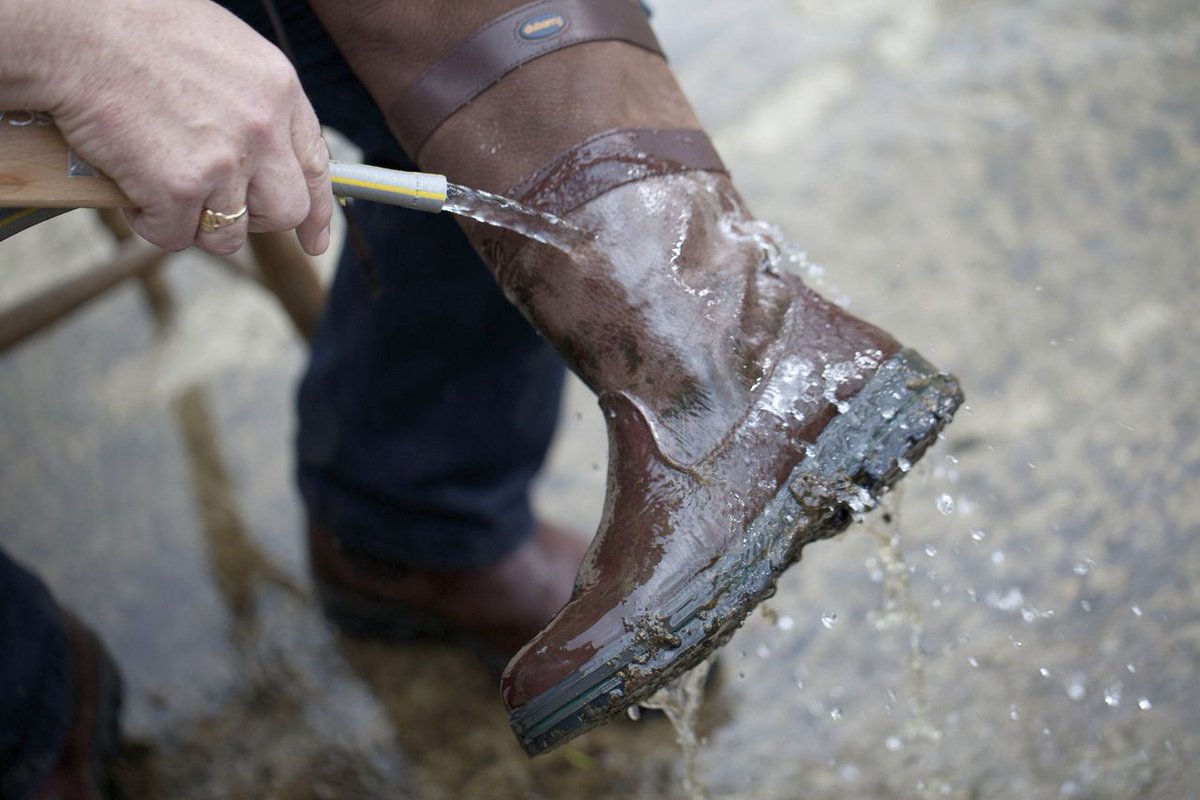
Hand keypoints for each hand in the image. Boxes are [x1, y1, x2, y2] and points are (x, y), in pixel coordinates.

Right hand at [14, 0, 332, 255]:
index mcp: (279, 90)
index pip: (316, 166)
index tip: (314, 240)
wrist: (74, 27)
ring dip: (195, 224)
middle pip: (284, 212)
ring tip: (162, 190)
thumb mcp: (223, 52)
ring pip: (229, 234)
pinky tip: (131, 188)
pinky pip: (175, 235)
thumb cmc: (134, 26)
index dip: (317, 211)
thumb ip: (251, 103)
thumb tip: (258, 150)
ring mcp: (224, 162)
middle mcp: (262, 129)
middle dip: (251, 220)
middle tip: (214, 208)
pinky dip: (149, 222)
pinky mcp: (179, 188)